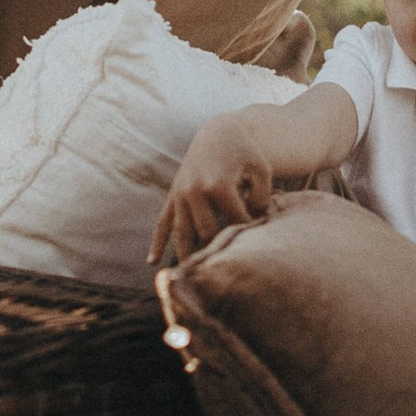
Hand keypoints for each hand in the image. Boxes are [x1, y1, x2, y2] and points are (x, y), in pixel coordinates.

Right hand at [151, 122, 280, 271]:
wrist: (219, 133)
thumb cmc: (245, 153)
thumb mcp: (262, 170)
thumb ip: (263, 199)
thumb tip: (257, 227)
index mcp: (218, 185)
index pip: (236, 222)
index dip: (250, 236)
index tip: (259, 248)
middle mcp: (195, 191)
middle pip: (207, 233)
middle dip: (219, 250)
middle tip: (228, 271)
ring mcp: (181, 194)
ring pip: (182, 233)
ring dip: (185, 257)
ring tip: (189, 282)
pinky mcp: (173, 195)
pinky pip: (162, 222)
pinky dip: (156, 243)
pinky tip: (153, 262)